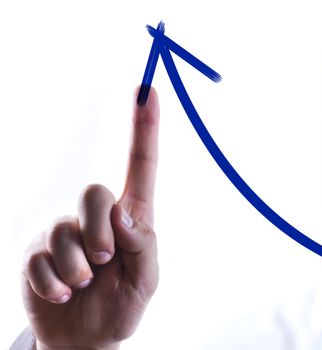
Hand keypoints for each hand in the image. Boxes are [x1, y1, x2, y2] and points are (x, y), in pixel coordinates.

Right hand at [21, 87, 159, 349]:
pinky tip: (62, 293)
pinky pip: (40, 260)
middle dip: (100, 231)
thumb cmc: (123, 302)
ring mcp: (62, 232)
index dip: (145, 130)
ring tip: (84, 284)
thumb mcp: (146, 278)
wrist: (86, 339)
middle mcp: (95, 216)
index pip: (140, 167)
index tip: (148, 93)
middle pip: (95, 192)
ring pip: (65, 232)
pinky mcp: (35, 253)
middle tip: (105, 260)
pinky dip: (55, 285)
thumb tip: (122, 212)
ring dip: (78, 268)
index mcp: (131, 217)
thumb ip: (143, 243)